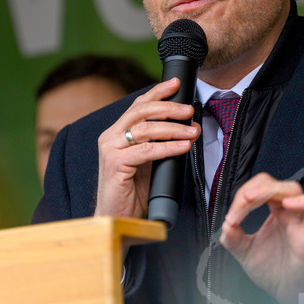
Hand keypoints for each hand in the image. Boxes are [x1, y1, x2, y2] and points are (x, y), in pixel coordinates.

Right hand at [94, 78, 200, 218]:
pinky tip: (183, 146)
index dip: (157, 92)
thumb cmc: (133, 192)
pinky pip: (146, 151)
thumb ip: (157, 143)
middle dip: (169, 108)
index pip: (138, 105)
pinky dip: (168, 147)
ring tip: (193, 130)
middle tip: (189, 110)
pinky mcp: (114, 165)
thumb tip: (185, 127)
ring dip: (173, 128)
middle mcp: (110, 137)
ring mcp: (110, 150)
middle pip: (141, 111)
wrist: (118, 219)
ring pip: (145, 129)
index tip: (176, 84)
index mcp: (117, 133)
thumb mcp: (148, 161)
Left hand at [220, 173, 303, 303]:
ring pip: (292, 190)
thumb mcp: (245, 254)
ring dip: (270, 190)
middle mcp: (287, 213)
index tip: (231, 217)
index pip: (258, 189)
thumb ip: (233, 239)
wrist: (290, 296)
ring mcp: (299, 221)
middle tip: (241, 202)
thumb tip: (225, 224)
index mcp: (273, 213)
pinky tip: (287, 205)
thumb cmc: (274, 272)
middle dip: (254, 189)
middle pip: (274, 184)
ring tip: (252, 200)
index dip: (243, 196)